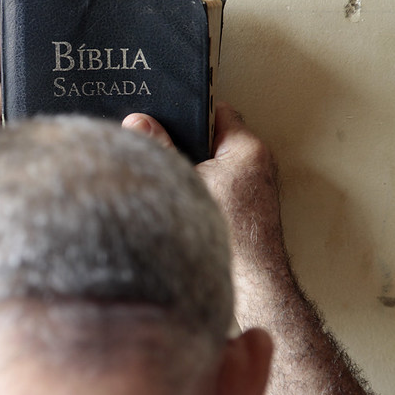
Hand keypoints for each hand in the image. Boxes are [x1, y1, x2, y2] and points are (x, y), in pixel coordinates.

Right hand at [123, 104, 286, 323]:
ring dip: (194, 167)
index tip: (164, 113)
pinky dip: (202, 188)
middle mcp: (257, 163)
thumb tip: (136, 121)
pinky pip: (220, 185)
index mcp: (246, 148)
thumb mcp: (182, 183)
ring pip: (216, 163)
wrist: (250, 283)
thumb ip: (160, 148)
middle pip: (213, 136)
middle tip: (161, 146)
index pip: (216, 110)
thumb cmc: (226, 234)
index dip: (188, 111)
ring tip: (171, 176)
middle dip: (188, 140)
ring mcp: (254, 187)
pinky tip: (183, 202)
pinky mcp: (248, 207)